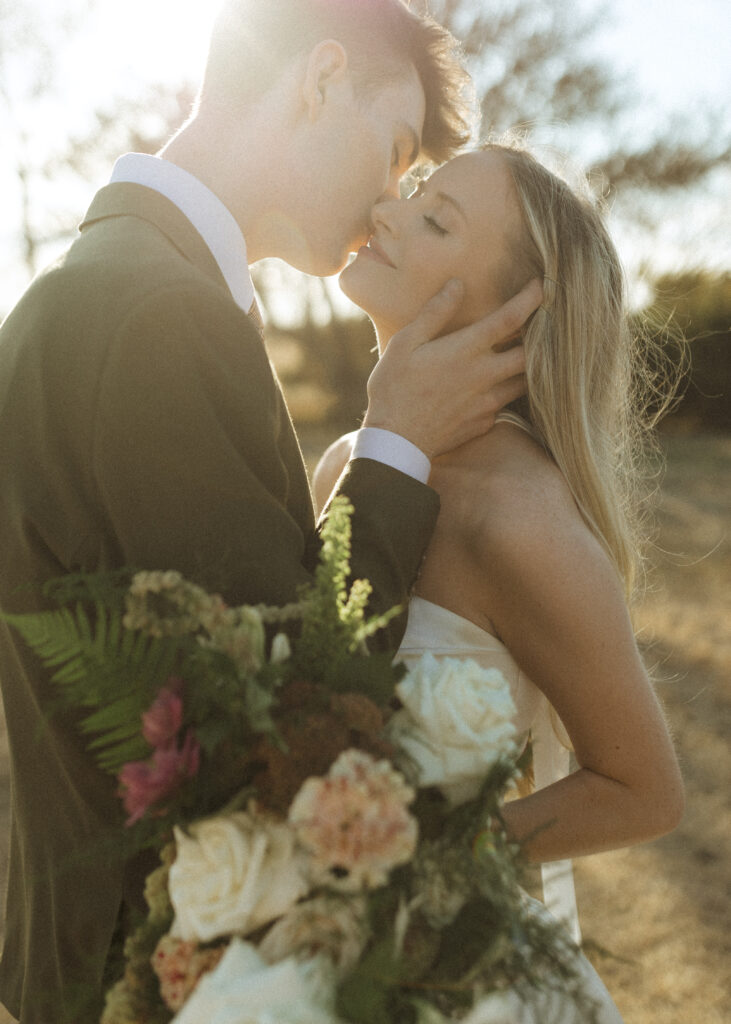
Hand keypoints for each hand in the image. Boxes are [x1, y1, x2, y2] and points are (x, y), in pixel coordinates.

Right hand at [363, 278, 540, 458]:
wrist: (395, 442)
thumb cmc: (394, 389)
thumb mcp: (405, 344)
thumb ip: (434, 314)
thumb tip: (457, 285)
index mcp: (465, 351)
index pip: (510, 319)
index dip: (531, 299)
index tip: (540, 286)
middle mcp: (484, 376)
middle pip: (531, 354)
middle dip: (542, 337)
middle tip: (541, 324)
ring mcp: (487, 403)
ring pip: (525, 381)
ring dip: (528, 366)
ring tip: (523, 353)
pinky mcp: (484, 423)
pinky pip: (504, 403)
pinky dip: (505, 391)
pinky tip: (494, 386)